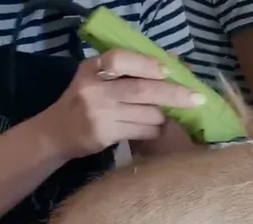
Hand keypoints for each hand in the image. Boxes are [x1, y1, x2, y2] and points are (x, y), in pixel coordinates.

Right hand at [38, 49, 204, 159]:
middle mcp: (94, 89)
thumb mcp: (97, 79)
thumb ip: (127, 71)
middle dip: (174, 94)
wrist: (55, 133)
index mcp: (92, 68)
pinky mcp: (103, 134)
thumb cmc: (84, 102)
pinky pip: (141, 131)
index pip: (120, 60)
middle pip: (142, 89)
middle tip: (196, 98)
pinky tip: (155, 129)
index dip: (147, 65)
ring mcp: (98, 113)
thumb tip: (173, 62)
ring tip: (167, 116)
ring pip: (146, 114)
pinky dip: (155, 130)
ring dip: (164, 116)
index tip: (169, 70)